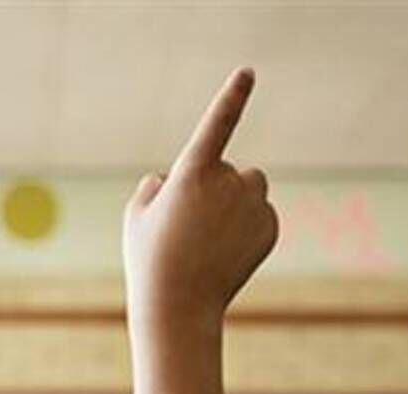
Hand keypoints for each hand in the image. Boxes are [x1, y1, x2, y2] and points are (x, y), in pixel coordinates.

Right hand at [122, 69, 276, 336]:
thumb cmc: (150, 259)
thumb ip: (153, 188)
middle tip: (191, 225)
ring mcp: (254, 206)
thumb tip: (170, 180)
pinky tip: (226, 252)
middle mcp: (229, 183)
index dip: (231, 96)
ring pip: (250, 187)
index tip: (248, 72)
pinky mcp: (270, 227)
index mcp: (193, 173)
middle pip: (230, 168)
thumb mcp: (137, 217)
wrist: (180, 308)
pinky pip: (261, 213)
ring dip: (236, 201)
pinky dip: (248, 227)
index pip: (216, 125)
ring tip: (211, 239)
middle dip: (216, 186)